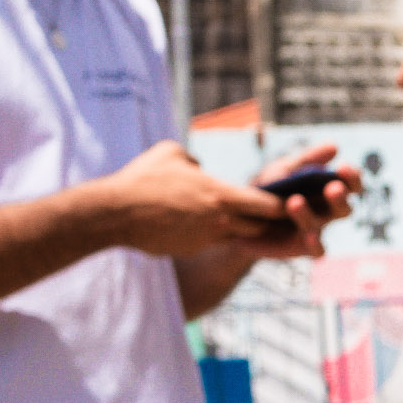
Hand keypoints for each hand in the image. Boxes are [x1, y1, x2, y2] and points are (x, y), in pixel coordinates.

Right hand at [98, 140, 290, 257]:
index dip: (282, 204)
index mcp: (222, 195)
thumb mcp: (170, 153)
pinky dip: (211, 236)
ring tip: (235, 217)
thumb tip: (199, 166)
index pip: (269, 205)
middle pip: (261, 227)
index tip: (289, 201)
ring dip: (239, 229)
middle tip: (273, 214)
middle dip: (268, 221)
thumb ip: (193, 159)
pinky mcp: (191, 250)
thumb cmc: (142, 179)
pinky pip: (210, 243)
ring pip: (237, 236)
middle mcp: (221, 221)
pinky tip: (198, 225)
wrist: (114, 213)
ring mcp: (207, 239)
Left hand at [235, 142, 354, 258]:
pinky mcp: (301, 248)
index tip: (345, 168)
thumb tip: (335, 146)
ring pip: (322, 225)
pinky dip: (315, 244)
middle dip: (340, 198)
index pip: (349, 186)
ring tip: (294, 201)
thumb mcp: (284, 170)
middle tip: (333, 188)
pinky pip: (317, 250)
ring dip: (310, 213)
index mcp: (326, 191)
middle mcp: (326, 212)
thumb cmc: (269, 190)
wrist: (241, 218)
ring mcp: (315, 230)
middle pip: (344, 208)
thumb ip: (307, 160)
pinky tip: (308, 236)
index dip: (352, 178)